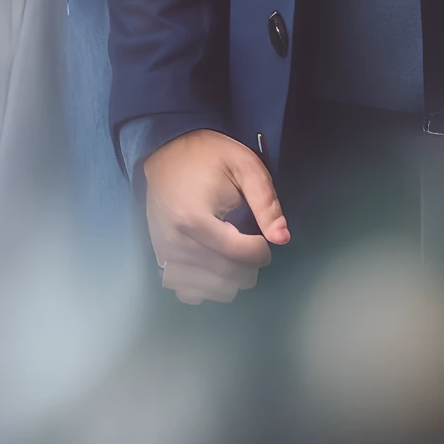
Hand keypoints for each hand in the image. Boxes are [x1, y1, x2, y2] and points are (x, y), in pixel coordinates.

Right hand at [144, 129, 289, 303]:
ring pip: (209, 290)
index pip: (238, 255)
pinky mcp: (161, 260)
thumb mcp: (244, 164)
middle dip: (249, 268)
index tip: (265, 240)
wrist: (164, 152)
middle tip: (253, 247)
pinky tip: (215, 268)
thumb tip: (282, 238)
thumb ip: (265, 202)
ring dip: (232, 280)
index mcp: (195, 219)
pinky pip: (188, 292)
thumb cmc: (207, 156)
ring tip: (237, 256)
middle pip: (226, 277)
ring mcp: (165, 255)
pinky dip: (207, 287)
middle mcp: (176, 244)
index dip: (261, 253)